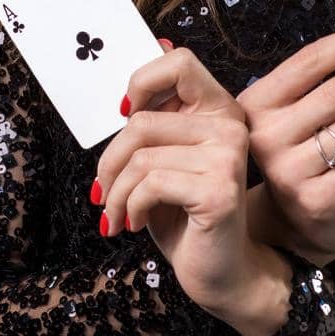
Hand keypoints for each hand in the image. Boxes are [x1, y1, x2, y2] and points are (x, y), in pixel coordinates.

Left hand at [91, 39, 260, 312]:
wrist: (222, 272)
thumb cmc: (185, 217)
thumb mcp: (163, 162)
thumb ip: (154, 121)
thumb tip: (142, 66)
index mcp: (219, 111)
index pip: (178, 62)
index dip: (141, 83)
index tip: (126, 117)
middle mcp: (230, 127)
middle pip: (142, 121)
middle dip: (109, 162)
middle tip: (104, 192)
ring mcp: (228, 157)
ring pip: (141, 157)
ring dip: (116, 193)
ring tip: (118, 214)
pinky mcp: (218, 190)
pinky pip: (150, 184)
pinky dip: (131, 207)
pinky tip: (135, 224)